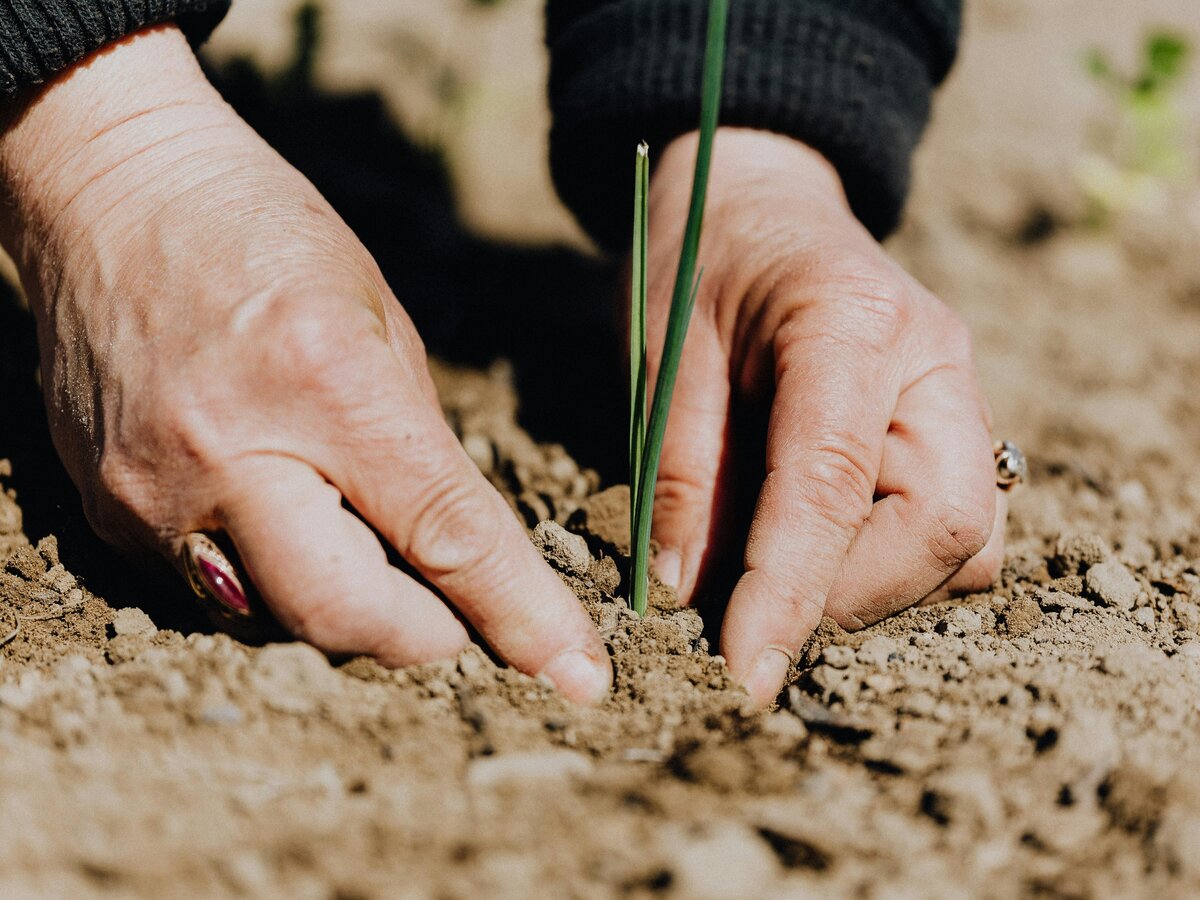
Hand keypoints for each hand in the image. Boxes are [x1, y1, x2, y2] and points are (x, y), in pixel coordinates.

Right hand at [0, 26, 611, 702]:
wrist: (111, 194)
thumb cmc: (265, 235)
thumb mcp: (381, 320)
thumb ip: (420, 448)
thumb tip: (458, 554)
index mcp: (326, 383)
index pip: (445, 535)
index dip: (520, 616)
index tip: (576, 675)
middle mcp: (230, 453)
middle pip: (348, 617)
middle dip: (425, 636)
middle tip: (455, 614)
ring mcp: (153, 494)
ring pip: (278, 621)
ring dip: (346, 608)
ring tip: (358, 539)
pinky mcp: (106, 513)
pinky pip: (211, 592)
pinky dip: (271, 576)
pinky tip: (280, 513)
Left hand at [645, 129, 1003, 707]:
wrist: (758, 200)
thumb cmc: (699, 261)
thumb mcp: (663, 353)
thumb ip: (679, 470)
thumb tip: (687, 594)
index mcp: (850, 323)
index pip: (833, 484)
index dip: (788, 591)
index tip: (745, 672)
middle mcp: (934, 360)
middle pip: (945, 526)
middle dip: (849, 595)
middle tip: (755, 609)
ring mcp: (959, 391)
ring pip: (968, 540)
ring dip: (876, 585)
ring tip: (781, 571)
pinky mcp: (955, 423)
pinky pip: (957, 524)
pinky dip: (893, 561)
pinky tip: (820, 541)